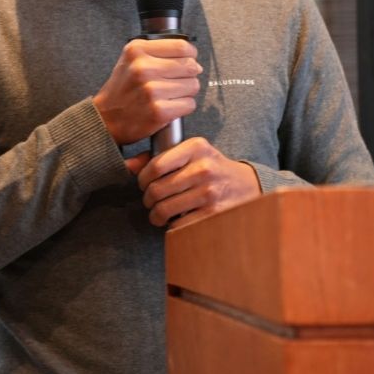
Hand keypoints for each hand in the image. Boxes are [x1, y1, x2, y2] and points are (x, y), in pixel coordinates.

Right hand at [92, 38, 200, 145]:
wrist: (106, 118)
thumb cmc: (123, 89)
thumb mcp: (131, 60)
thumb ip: (158, 52)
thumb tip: (193, 60)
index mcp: (136, 50)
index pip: (182, 46)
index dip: (190, 55)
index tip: (187, 60)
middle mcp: (143, 68)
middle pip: (190, 66)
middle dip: (188, 75)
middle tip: (175, 82)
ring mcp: (151, 90)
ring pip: (193, 85)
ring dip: (186, 92)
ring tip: (169, 95)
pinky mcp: (159, 111)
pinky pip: (189, 104)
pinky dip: (183, 107)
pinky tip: (169, 106)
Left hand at [131, 137, 259, 228]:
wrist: (246, 185)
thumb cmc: (211, 168)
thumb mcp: (190, 154)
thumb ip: (159, 157)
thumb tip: (128, 166)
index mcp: (196, 147)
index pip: (155, 166)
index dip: (142, 179)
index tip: (144, 184)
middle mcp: (203, 168)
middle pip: (157, 190)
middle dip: (147, 199)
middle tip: (149, 201)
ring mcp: (209, 192)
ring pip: (164, 209)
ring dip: (155, 215)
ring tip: (157, 213)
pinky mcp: (213, 214)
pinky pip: (178, 224)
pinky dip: (171, 225)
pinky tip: (175, 219)